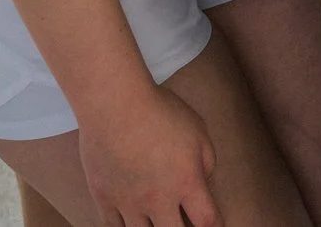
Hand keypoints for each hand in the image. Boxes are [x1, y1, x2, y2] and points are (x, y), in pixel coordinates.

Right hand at [76, 81, 221, 226]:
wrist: (115, 105)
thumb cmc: (161, 112)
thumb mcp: (198, 131)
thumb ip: (206, 162)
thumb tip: (203, 183)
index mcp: (186, 183)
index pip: (207, 219)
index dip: (215, 226)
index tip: (215, 225)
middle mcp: (158, 200)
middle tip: (182, 223)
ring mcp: (128, 202)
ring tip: (157, 221)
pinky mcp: (104, 197)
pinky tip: (131, 222)